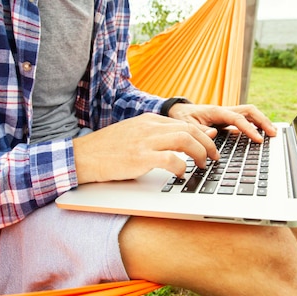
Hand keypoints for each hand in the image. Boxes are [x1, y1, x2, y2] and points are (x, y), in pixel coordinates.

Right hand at [73, 113, 219, 183]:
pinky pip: (170, 159)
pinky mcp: (139, 158)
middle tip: (215, 158)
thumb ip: (159, 136)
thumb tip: (189, 138)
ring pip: (185, 140)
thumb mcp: (134, 136)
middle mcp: (149, 127)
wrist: (81, 156)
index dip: (203, 135)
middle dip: (208, 144)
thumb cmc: (106, 150)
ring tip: (203, 166)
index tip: (212, 145)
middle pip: (190, 129)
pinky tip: (182, 174)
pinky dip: (181, 167)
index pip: (185, 123)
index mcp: (148, 120)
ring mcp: (144, 141)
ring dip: (200, 153)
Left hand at [167, 103, 276, 141]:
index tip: (258, 139)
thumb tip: (214, 133)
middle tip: (273, 134)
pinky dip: (254, 125)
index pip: (237, 119)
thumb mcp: (186, 125)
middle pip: (250, 111)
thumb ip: (198, 130)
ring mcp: (226, 114)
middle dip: (263, 121)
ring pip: (249, 113)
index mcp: (216, 111)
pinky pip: (244, 119)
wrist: (177, 110)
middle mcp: (224, 110)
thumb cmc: (181, 117)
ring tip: (272, 133)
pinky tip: (260, 134)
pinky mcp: (226, 118)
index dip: (249, 129)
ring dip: (261, 121)